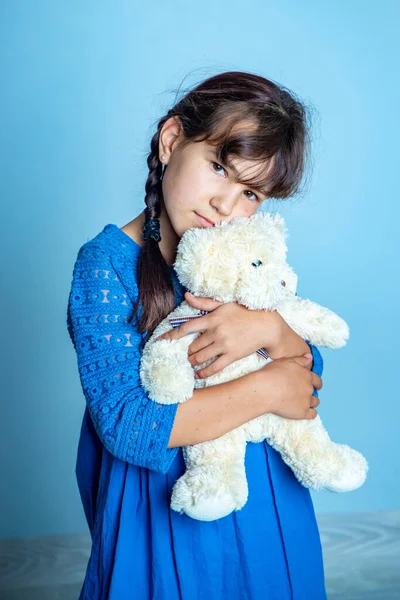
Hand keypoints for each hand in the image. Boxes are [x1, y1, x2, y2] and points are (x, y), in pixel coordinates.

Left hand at [155, 291, 281, 378]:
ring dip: (192, 362)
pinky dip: (203, 372)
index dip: (170, 336)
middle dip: (185, 352)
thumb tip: (187, 295)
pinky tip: (198, 374)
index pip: (186, 327)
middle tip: (183, 355)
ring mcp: (224, 345)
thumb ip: (204, 302)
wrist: (266, 325)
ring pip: (200, 357)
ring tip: (189, 363)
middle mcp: (216, 332)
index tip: (159, 341)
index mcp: (212, 318)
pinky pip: (213, 367)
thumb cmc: (244, 313)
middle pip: (192, 346)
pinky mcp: (232, 356)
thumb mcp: (224, 304)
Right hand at [257, 355, 322, 419]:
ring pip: (315, 403)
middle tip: (303, 394)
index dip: (316, 383)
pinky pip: (312, 415)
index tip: (314, 385)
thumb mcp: (286, 361)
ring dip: (310, 403)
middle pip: (315, 392)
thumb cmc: (273, 373)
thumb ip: (300, 360)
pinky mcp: (302, 412)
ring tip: (301, 403)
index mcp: (306, 375)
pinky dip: (310, 413)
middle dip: (311, 393)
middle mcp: (309, 388)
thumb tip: (310, 357)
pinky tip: (305, 412)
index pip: (317, 380)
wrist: (265, 390)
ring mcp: (306, 401)